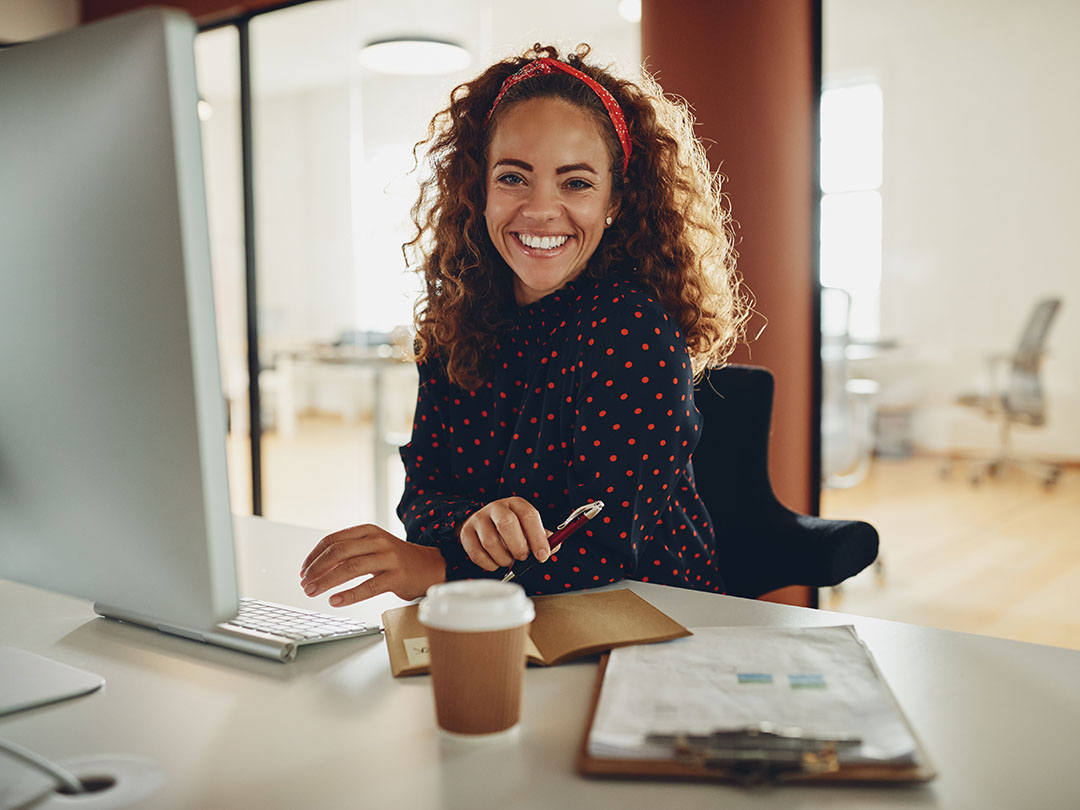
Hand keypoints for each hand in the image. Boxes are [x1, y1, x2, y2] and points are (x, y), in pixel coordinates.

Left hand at [299, 524, 445, 605]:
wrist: (431, 566)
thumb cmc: (397, 559)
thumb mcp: (373, 547)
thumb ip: (350, 553)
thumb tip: (318, 566)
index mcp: (368, 531)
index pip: (333, 540)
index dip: (314, 556)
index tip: (304, 570)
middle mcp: (378, 541)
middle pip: (338, 552)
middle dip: (316, 569)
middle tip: (305, 583)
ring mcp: (388, 558)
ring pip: (350, 568)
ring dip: (327, 582)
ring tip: (313, 592)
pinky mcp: (397, 577)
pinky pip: (368, 587)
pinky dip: (348, 595)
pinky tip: (335, 600)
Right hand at [458, 497, 551, 571]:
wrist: (482, 523)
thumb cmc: (512, 529)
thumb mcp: (528, 528)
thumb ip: (542, 538)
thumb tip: (553, 548)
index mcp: (516, 504)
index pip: (528, 515)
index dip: (537, 537)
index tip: (543, 555)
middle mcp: (496, 508)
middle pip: (507, 524)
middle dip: (518, 547)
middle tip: (523, 558)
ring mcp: (479, 519)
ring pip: (490, 542)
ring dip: (504, 559)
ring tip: (509, 560)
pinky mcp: (466, 533)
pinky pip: (477, 554)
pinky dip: (490, 564)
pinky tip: (495, 562)